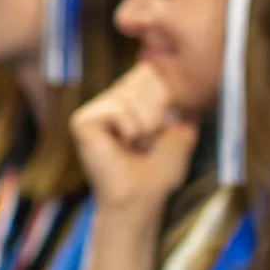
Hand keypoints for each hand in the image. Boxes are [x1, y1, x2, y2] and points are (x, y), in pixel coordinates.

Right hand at [69, 65, 199, 222]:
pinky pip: (117, 108)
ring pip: (132, 94)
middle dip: (158, 112)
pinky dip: (129, 127)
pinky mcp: (82, 121)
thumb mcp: (182, 132)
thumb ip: (184, 104)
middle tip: (147, 141)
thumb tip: (187, 83)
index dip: (167, 98)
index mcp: (130, 100)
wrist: (140, 198)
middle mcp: (110, 100)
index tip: (162, 129)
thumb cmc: (158, 171)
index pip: (152, 72)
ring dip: (145, 124)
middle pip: (144, 78)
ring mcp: (94, 110)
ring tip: (135, 144)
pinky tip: (122, 145)